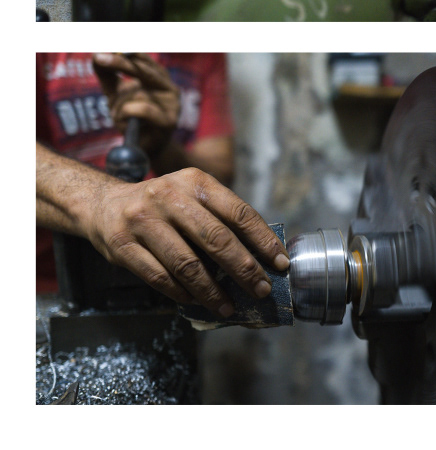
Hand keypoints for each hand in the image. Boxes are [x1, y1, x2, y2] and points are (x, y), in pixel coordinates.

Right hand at [84, 168, 289, 315]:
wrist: (103, 204)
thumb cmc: (163, 204)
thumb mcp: (192, 195)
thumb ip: (221, 217)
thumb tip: (261, 254)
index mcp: (196, 182)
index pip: (238, 212)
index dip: (263, 240)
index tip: (280, 263)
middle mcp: (170, 197)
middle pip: (216, 239)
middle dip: (244, 269)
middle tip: (261, 289)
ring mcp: (143, 221)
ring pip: (187, 264)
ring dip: (212, 290)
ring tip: (229, 306)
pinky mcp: (122, 246)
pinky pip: (159, 277)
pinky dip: (181, 293)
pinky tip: (197, 301)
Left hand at [92, 53, 178, 158]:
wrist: (144, 150)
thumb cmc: (132, 120)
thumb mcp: (116, 96)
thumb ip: (109, 77)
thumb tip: (96, 55)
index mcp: (159, 79)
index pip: (143, 60)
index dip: (127, 52)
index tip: (108, 46)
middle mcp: (169, 87)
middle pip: (144, 69)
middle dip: (121, 63)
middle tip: (101, 57)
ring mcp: (172, 104)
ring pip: (139, 92)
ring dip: (120, 105)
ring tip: (119, 117)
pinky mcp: (169, 121)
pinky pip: (142, 109)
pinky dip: (127, 114)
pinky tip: (124, 121)